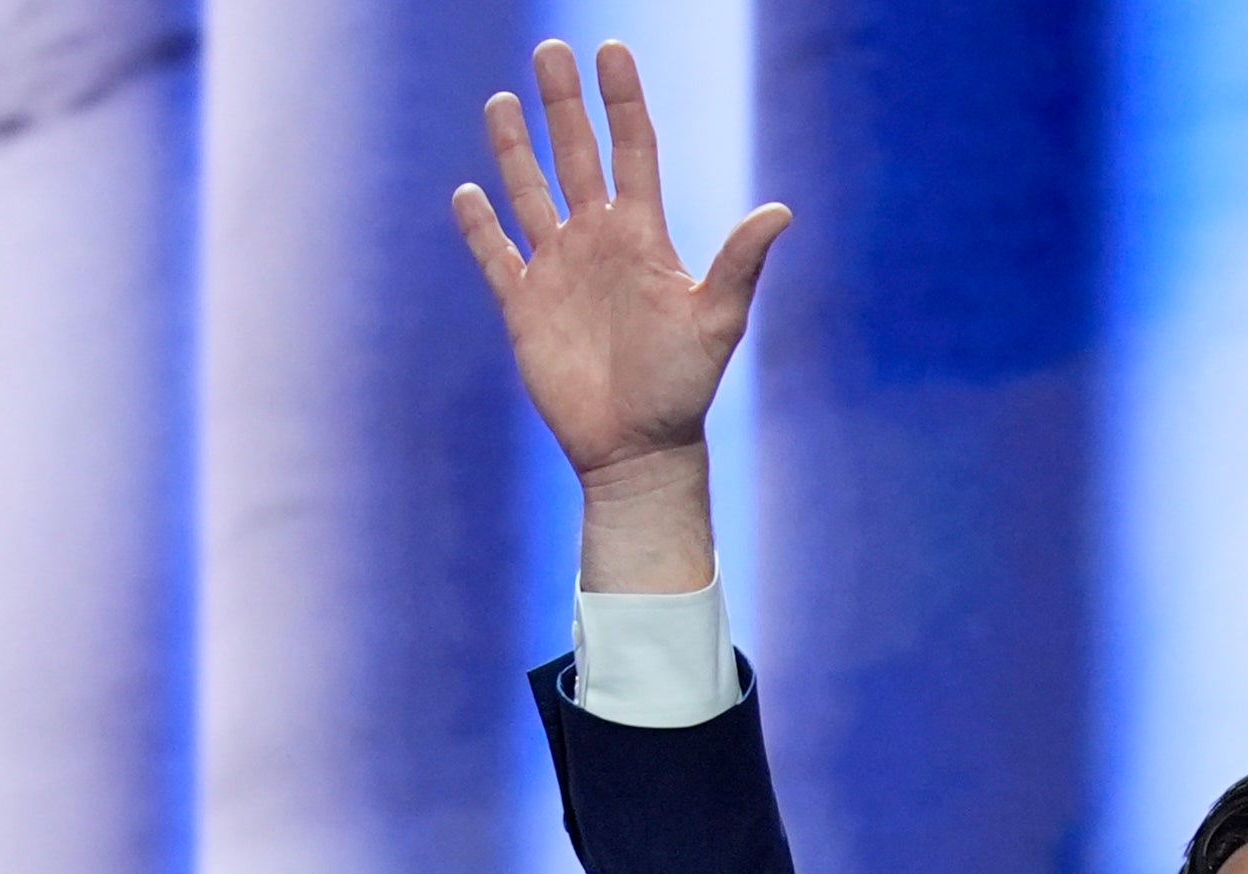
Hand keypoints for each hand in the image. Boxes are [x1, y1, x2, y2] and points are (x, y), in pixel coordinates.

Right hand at [454, 39, 786, 576]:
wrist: (637, 451)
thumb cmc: (683, 389)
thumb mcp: (717, 321)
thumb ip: (740, 263)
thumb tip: (780, 210)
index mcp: (642, 235)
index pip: (630, 150)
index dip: (621, 102)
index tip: (610, 51)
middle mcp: (597, 242)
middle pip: (573, 155)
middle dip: (561, 104)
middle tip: (549, 49)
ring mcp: (558, 271)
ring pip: (529, 194)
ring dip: (514, 149)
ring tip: (500, 100)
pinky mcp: (525, 308)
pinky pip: (496, 256)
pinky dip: (479, 227)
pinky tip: (467, 193)